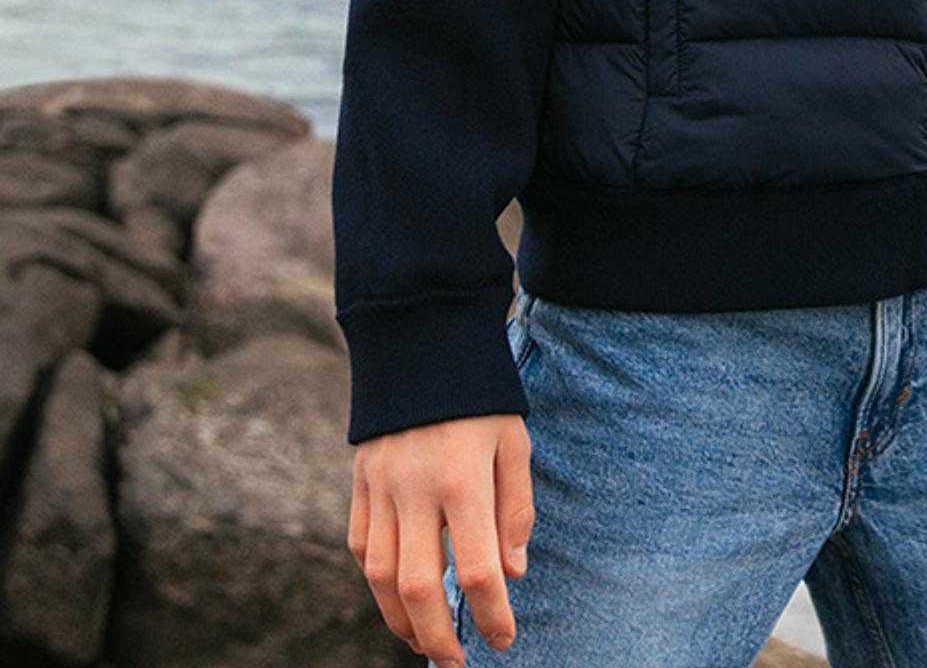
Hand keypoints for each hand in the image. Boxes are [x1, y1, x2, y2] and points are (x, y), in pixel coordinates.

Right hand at [348, 414, 534, 663]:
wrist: (422, 342)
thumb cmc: (480, 395)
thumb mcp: (514, 442)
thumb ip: (515, 510)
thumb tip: (511, 575)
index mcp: (463, 479)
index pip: (478, 571)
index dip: (492, 616)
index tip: (504, 639)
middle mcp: (415, 490)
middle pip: (419, 589)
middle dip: (439, 638)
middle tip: (456, 663)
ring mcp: (380, 488)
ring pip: (380, 577)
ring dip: (400, 620)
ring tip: (424, 642)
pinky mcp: (360, 482)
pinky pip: (360, 546)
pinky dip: (376, 580)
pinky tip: (396, 597)